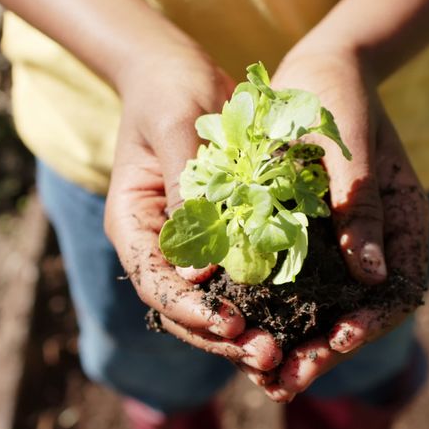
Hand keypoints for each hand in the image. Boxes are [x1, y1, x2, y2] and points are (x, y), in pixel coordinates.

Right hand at [103, 47, 282, 372]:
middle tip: (268, 356)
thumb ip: (187, 195)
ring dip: (244, 332)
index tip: (232, 324)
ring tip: (285, 353)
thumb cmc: (172, 90)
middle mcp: (156, 244)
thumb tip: (195, 273)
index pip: (154, 283)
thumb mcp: (178, 129)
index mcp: (131, 223)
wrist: (181, 72)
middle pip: (181, 310)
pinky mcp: (219, 239)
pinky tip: (297, 321)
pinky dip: (263, 305)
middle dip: (222, 337)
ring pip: (210, 306)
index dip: (190, 311)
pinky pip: (237, 282)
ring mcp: (187, 246)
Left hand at [241, 47, 428, 401]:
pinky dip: (279, 314)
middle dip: (324, 350)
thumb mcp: (348, 142)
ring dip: (299, 344)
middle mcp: (378, 241)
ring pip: (330, 309)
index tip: (333, 341)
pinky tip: (249, 335)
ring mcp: (345, 243)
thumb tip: (374, 277)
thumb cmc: (337, 92)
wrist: (318, 66)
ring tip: (265, 377)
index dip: (367, 322)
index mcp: (402, 220)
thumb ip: (360, 204)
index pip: (397, 290)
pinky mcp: (313, 239)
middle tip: (284, 381)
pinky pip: (301, 288)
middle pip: (361, 313)